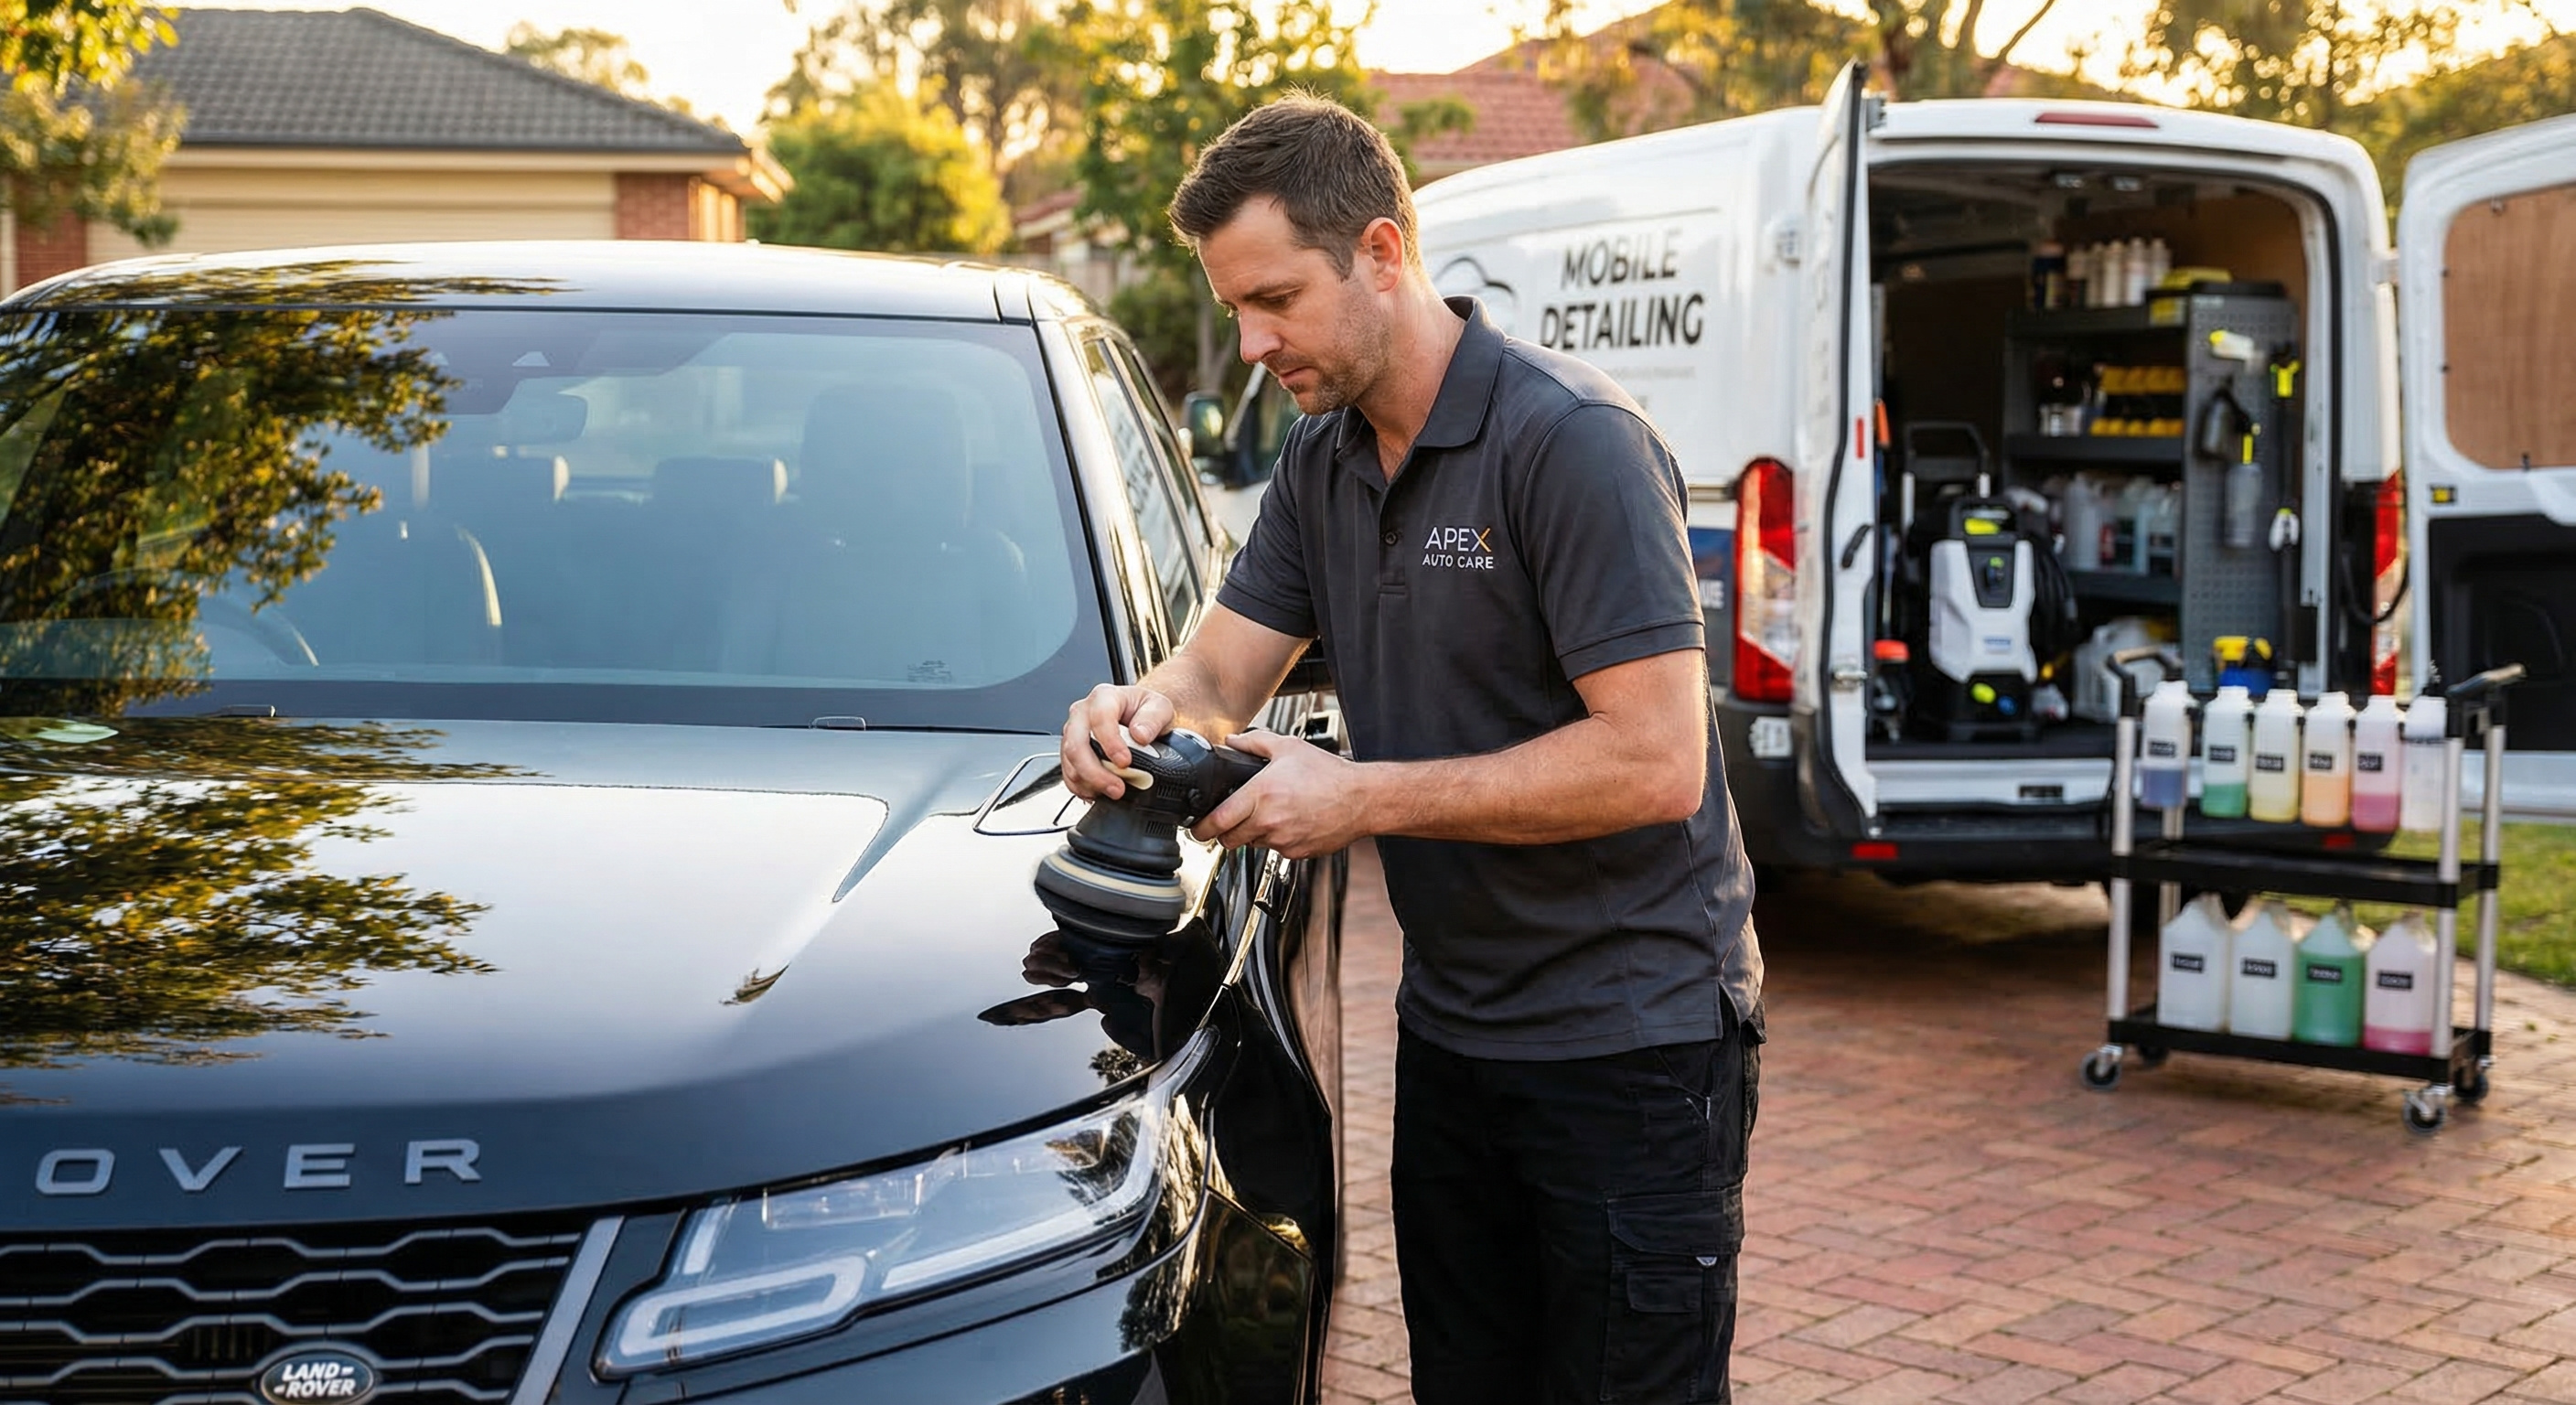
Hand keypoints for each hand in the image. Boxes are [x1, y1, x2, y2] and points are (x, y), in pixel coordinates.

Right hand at [1062, 683, 1175, 800]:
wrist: (1138, 716)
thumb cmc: (1145, 710)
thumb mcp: (1159, 707)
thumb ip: (1153, 719)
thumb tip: (1140, 735)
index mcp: (1104, 697)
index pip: (1100, 718)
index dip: (1110, 743)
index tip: (1125, 762)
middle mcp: (1083, 713)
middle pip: (1076, 744)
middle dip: (1095, 772)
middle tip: (1117, 788)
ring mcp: (1073, 733)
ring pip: (1070, 762)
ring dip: (1090, 782)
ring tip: (1114, 791)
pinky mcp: (1071, 752)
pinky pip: (1069, 774)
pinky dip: (1082, 787)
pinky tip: (1099, 792)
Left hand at [1192, 728, 1369, 858]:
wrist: (1361, 799)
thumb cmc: (1329, 774)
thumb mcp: (1288, 748)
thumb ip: (1254, 742)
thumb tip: (1232, 741)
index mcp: (1262, 794)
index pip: (1218, 821)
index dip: (1201, 828)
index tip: (1196, 828)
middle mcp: (1269, 820)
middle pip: (1228, 840)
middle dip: (1223, 833)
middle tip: (1226, 823)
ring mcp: (1282, 840)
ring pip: (1251, 844)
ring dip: (1251, 834)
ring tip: (1268, 815)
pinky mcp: (1296, 852)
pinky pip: (1274, 849)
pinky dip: (1274, 839)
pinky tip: (1288, 822)